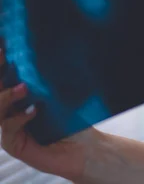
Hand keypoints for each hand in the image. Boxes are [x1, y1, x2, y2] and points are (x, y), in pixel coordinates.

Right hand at [0, 48, 93, 180]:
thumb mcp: (61, 96)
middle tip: (2, 55)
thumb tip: (45, 53)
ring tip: (23, 88)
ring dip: (6, 96)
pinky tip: (33, 111)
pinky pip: (8, 128)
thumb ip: (48, 82)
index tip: (3, 45)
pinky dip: (19, 117)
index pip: (5, 77)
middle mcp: (10, 111)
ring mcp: (9, 127)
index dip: (2, 63)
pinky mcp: (13, 143)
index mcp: (20, 97)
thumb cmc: (74, 120)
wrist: (85, 148)